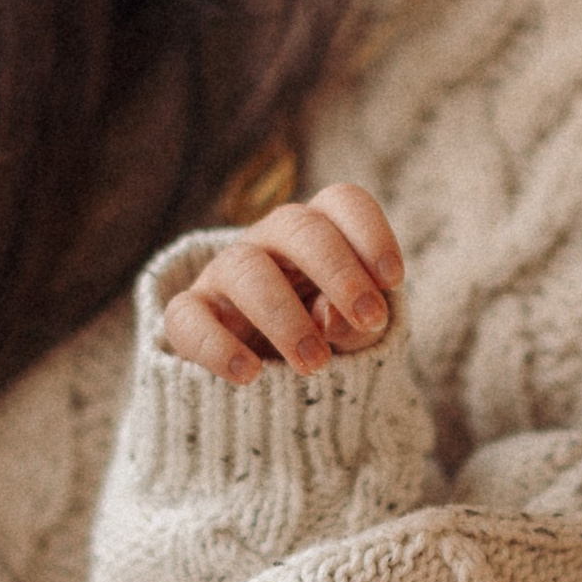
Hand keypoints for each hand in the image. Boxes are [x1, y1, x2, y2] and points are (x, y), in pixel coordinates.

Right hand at [165, 183, 404, 380]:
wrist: (267, 379)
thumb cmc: (323, 339)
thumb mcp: (352, 334)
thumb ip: (352, 323)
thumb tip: (330, 316)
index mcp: (317, 233)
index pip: (341, 202)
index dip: (370, 232)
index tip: (393, 280)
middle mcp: (269, 242)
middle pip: (297, 226)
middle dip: (338, 271)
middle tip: (369, 319)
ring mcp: (224, 274)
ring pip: (245, 268)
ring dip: (285, 316)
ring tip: (315, 364)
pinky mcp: (188, 315)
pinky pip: (187, 317)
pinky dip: (217, 345)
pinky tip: (250, 374)